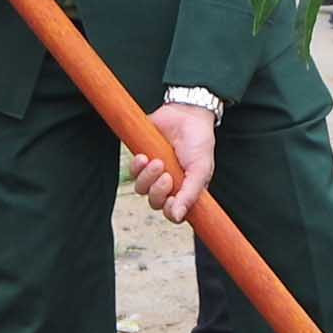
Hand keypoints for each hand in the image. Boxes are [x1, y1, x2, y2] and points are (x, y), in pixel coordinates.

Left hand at [130, 102, 218, 224]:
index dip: (170, 211)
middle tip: (167, 175)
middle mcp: (169, 185)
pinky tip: (145, 156)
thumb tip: (178, 217)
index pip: (173, 213)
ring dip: (147, 178)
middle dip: (158, 191)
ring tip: (157, 162)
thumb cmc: (198, 142)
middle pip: (155, 203)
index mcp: (185, 190)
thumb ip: (190, 194)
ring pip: (141, 189)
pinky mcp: (142, 160)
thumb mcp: (200, 170)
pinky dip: (137, 167)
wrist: (186, 114)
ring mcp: (154, 173)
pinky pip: (132, 173)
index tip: (172, 199)